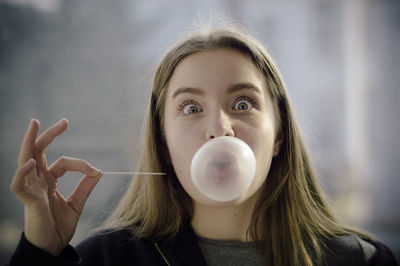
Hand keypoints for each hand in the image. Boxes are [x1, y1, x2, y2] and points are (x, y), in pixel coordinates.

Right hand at [10, 119, 102, 254]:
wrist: (52, 247)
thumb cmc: (59, 226)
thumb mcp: (77, 204)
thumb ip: (85, 188)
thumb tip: (99, 171)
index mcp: (49, 180)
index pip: (64, 162)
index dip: (81, 164)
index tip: (95, 171)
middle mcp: (38, 181)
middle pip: (39, 152)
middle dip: (49, 135)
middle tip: (64, 121)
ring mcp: (31, 189)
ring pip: (25, 160)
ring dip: (30, 142)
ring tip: (34, 125)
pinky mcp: (28, 201)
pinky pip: (19, 185)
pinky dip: (22, 173)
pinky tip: (30, 162)